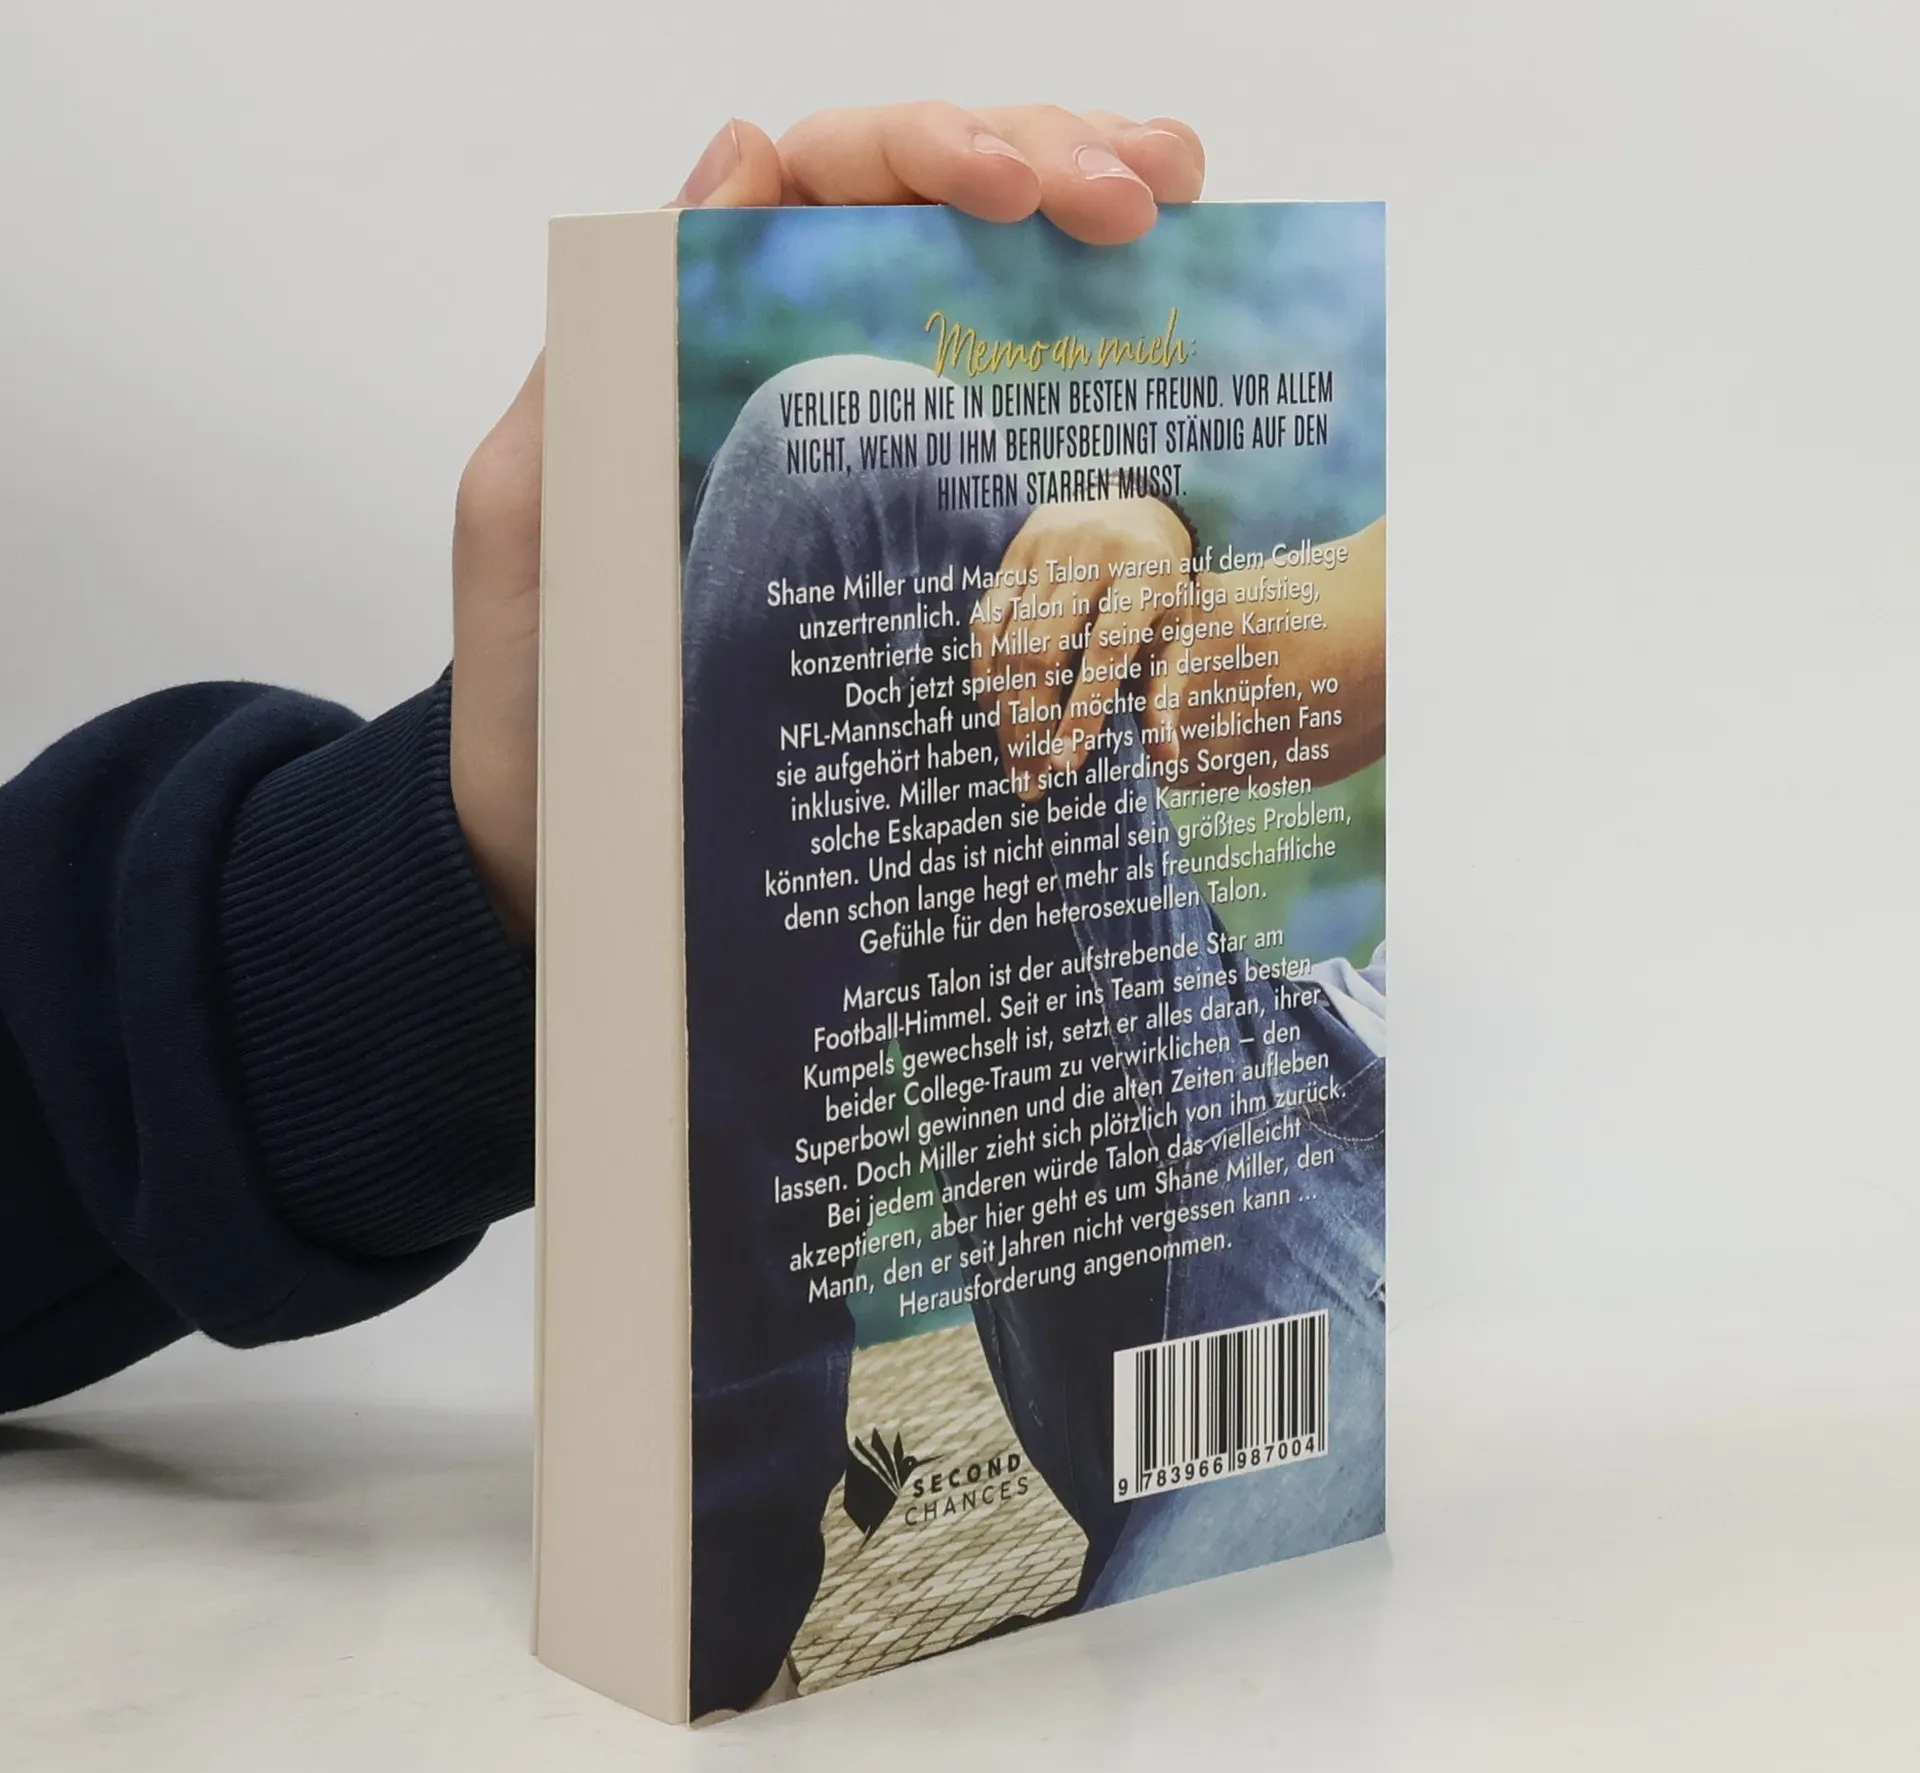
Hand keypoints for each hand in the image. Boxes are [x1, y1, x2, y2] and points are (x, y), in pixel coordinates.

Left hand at [449, 105, 1206, 939]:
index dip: (932, 152)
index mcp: (705, 344)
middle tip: (1145, 190)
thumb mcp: (535, 509)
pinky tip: (1162, 317)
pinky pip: (1019, 427)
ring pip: (993, 287)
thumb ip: (610, 350)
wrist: (578, 857)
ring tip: (1176, 195)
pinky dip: (1095, 355)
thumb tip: (745, 150)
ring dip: (1091, 214)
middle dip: (1050, 158)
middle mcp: (801, 376)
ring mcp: (873, 458)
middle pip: (937, 208)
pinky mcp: (923, 549)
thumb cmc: (543, 697)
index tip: (1018, 194)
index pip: (831, 180)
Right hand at [969, 497, 1194, 800]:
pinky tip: (993, 714)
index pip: (1106, 653)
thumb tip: (1165, 759)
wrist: (1132, 508)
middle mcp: (1091, 555)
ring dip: (1007, 713)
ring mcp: (1046, 550)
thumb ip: (1168, 691)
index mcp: (1144, 575)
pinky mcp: (1013, 554)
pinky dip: (986, 674)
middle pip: (1047, 653)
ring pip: (1012, 644)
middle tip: (1030, 783)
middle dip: (1034, 725)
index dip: (1083, 711)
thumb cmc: (1161, 586)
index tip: (1065, 767)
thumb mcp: (1179, 630)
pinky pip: (987, 622)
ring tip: (1014, 764)